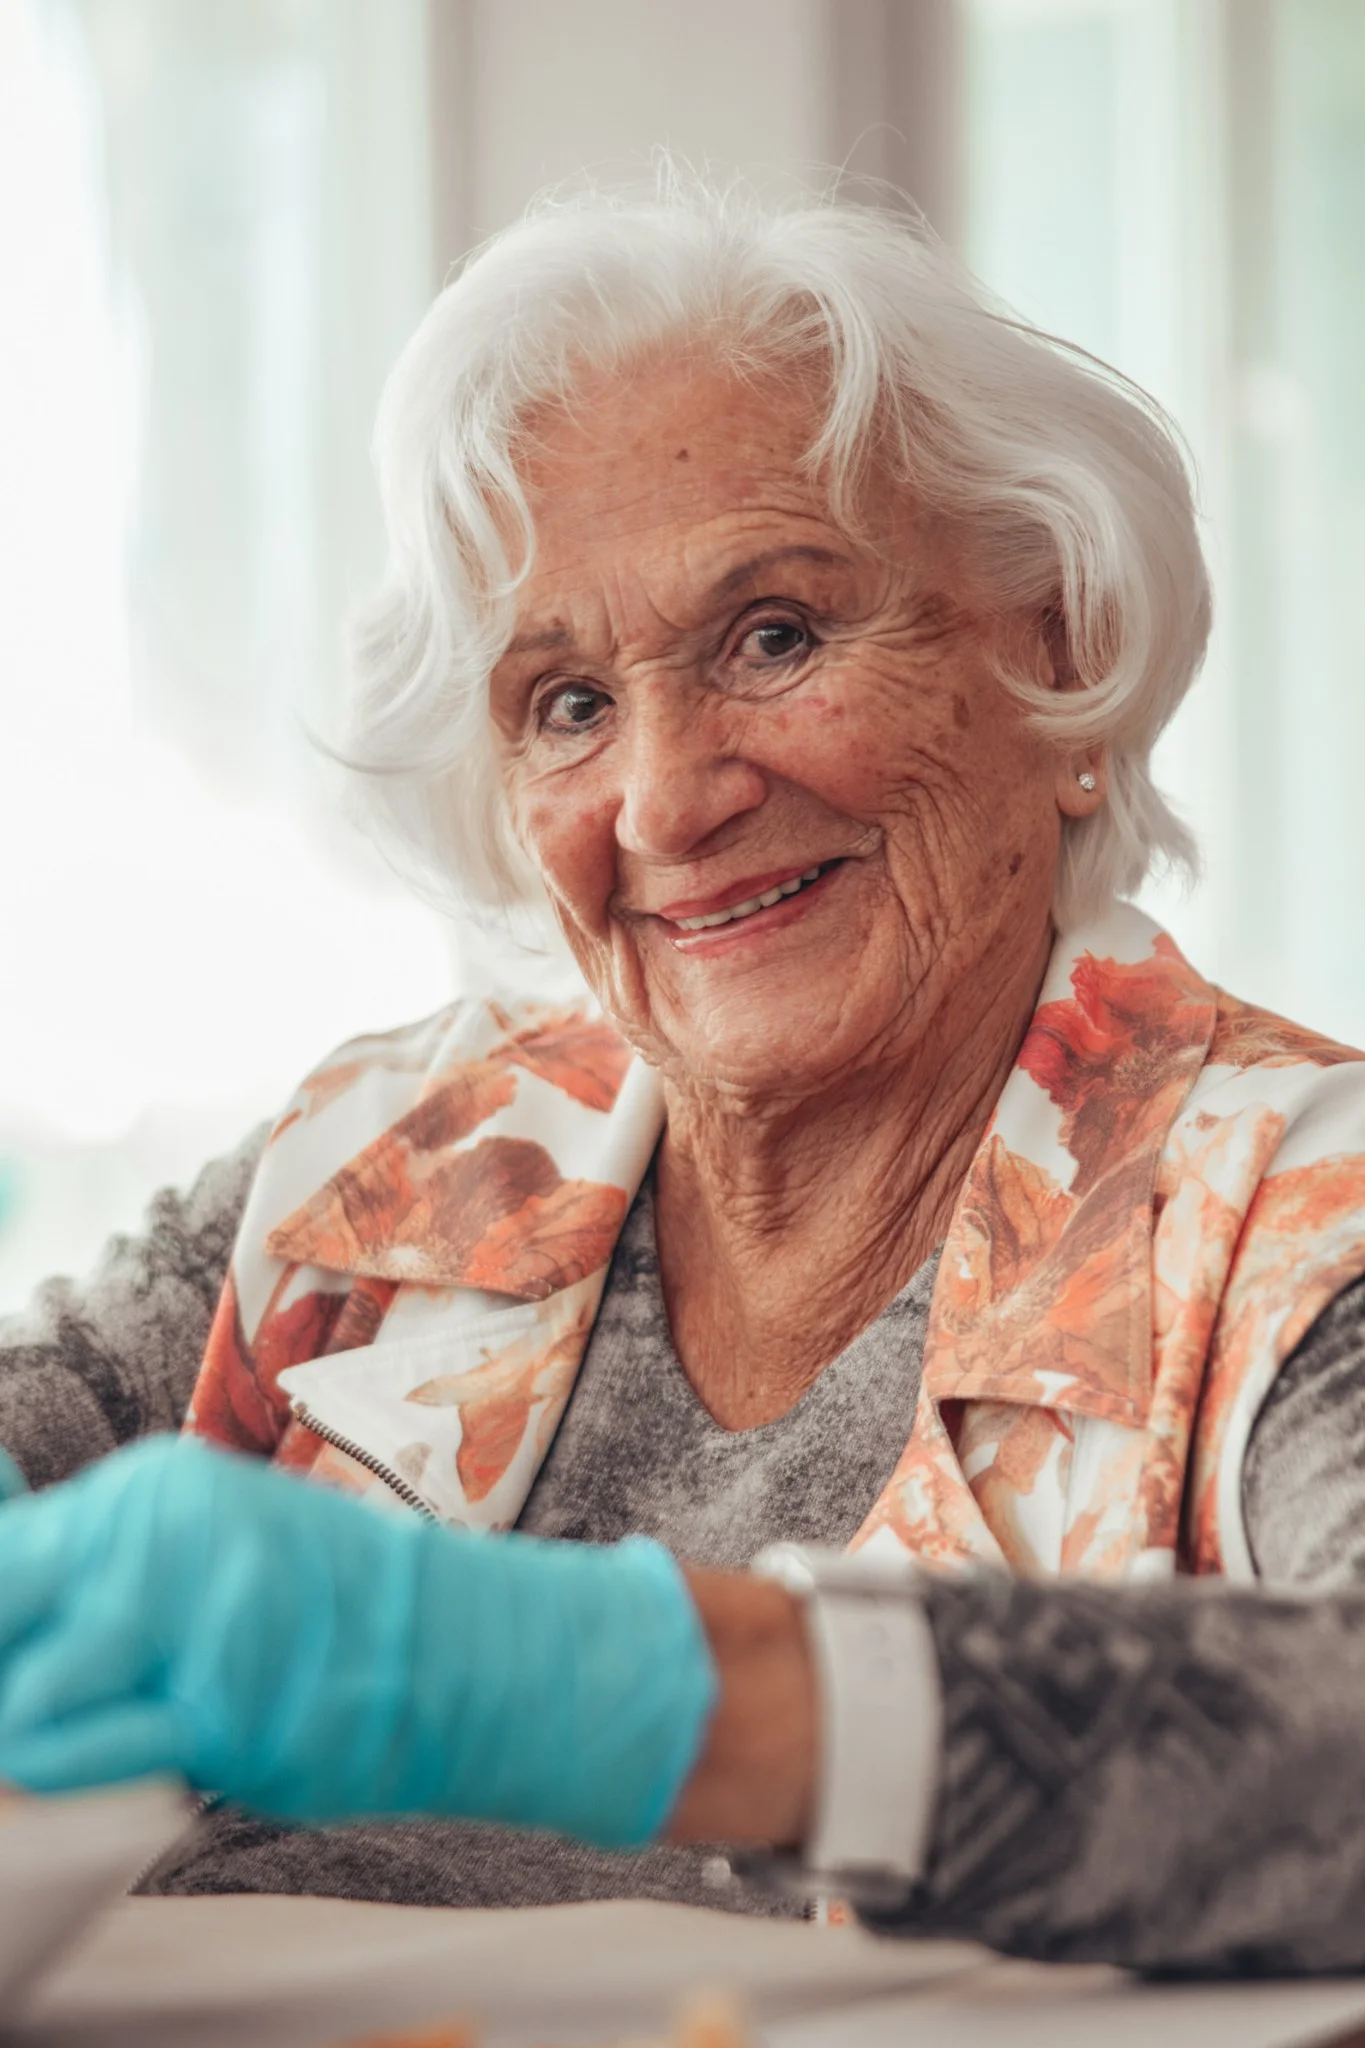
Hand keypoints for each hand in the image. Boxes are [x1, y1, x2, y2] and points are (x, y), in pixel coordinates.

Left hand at [0, 1437, 715, 1845]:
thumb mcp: (199, 1556)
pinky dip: (92, 1770)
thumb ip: (91, 1563)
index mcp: (149, 1492)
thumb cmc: (323, 1619)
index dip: (1, 1610)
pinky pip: (67, 1756)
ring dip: (48, 1735)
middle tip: (74, 1699)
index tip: (30, 1642)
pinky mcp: (214, 1702)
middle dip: (10, 1669)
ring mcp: (186, 1609)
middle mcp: (155, 1530)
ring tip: (138, 1727)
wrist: (467, 1649)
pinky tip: (176, 1743)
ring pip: (13, 1697)